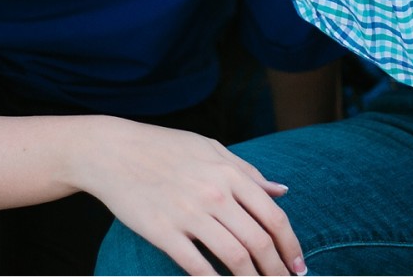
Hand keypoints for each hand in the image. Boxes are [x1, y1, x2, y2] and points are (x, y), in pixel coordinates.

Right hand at [75, 117, 304, 275]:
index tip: (299, 265)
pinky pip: (197, 267)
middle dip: (278, 270)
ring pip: (235, 258)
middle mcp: (214, 194)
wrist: (113, 152)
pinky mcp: (164, 232)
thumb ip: (248, 172)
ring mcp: (188, 214)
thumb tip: (282, 191)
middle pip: (259, 242)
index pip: (273, 216)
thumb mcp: (210, 148)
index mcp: (229, 173)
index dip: (291, 245)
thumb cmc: (164, 148)